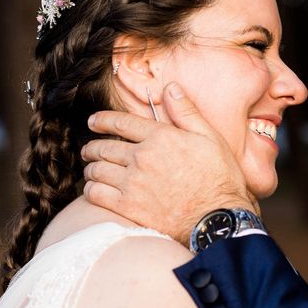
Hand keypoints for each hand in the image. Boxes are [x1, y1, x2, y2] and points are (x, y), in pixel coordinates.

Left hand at [81, 82, 257, 244]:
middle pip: (104, 147)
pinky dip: (90, 189)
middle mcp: (142, 157)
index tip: (93, 121)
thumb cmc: (218, 178)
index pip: (121, 122)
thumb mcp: (210, 137)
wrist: (217, 219)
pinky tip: (94, 188)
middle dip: (93, 147)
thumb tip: (170, 88)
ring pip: (97, 170)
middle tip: (89, 150)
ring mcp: (133, 183)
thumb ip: (186, 112)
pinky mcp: (128, 207)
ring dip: (90, 168)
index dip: (103, 120)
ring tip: (90, 170)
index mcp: (160, 137)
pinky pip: (96, 194)